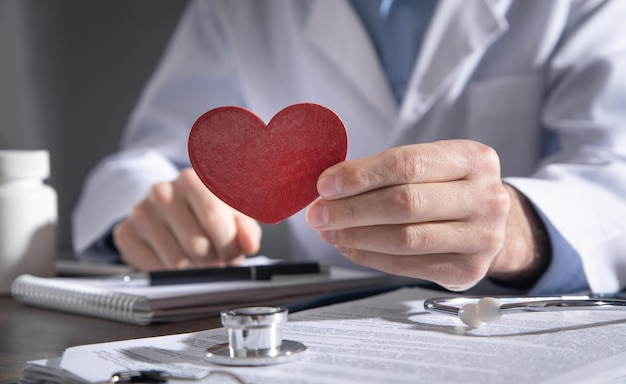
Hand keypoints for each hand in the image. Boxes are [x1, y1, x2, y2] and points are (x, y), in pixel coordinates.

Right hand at [113, 168, 261, 270]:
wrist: (175, 212)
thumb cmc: (209, 213)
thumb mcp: (235, 216)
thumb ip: (247, 229)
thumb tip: (250, 243)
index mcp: (192, 179)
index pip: (215, 221)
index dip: (229, 246)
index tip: (232, 252)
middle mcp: (162, 191)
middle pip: (196, 244)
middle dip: (212, 259)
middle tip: (214, 256)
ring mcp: (141, 212)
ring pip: (176, 261)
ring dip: (193, 269)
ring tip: (198, 259)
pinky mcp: (125, 233)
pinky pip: (153, 269)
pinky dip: (170, 273)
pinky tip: (176, 260)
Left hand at [306, 140, 543, 290]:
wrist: (493, 224)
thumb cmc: (449, 189)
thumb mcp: (431, 166)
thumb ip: (386, 172)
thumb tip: (329, 186)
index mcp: (473, 158)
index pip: (407, 164)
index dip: (360, 175)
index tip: (325, 185)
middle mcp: (486, 197)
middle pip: (404, 204)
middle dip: (351, 209)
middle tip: (318, 213)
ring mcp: (482, 237)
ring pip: (404, 239)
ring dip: (356, 236)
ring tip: (329, 231)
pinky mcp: (469, 270)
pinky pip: (407, 266)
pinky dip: (370, 257)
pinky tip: (350, 247)